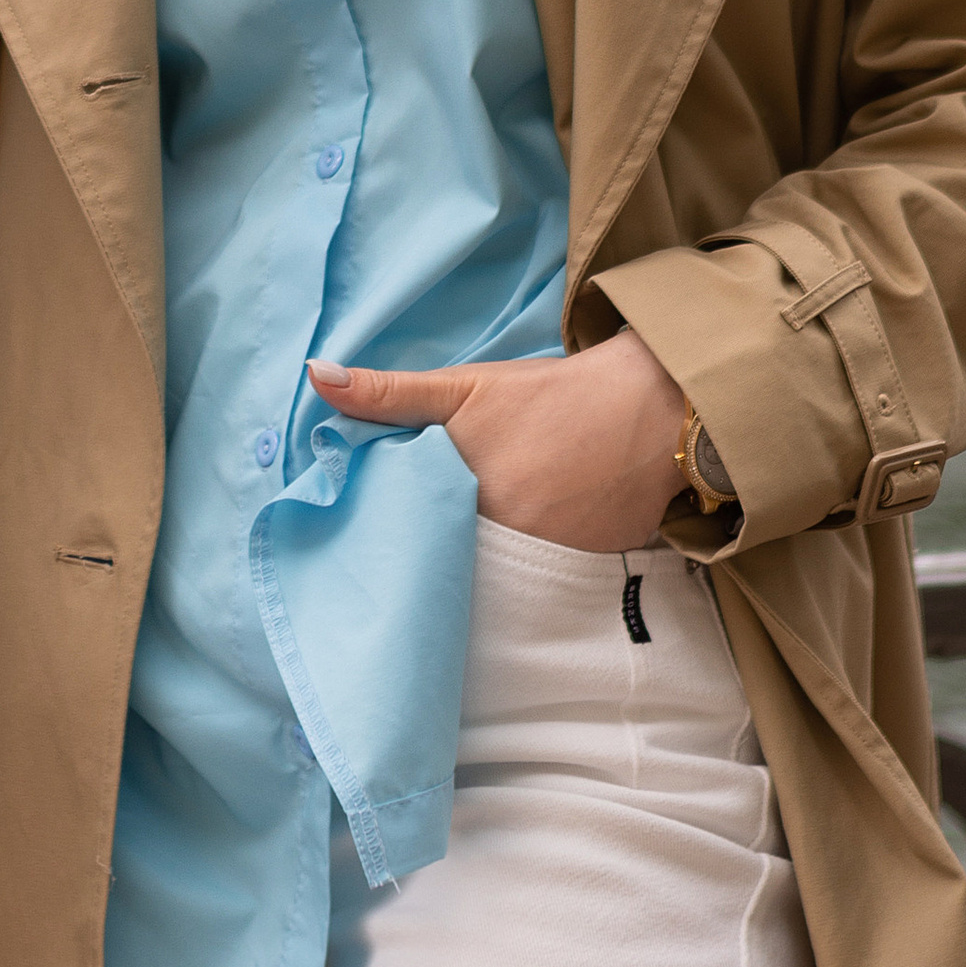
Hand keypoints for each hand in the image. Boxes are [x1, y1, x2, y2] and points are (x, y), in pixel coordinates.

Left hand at [306, 327, 686, 552]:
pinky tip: (514, 566)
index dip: (391, 533)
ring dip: (476, 572)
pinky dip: (525, 579)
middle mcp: (508, 538)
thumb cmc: (549, 395)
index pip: (410, 533)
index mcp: (467, 494)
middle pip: (450, 562)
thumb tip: (314, 378)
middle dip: (432, 557)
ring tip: (455, 565)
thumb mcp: (464, 387)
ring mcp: (551, 562)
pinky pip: (540, 589)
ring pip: (493, 580)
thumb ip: (388, 393)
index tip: (374, 533)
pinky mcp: (588, 574)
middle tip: (414, 551)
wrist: (652, 406)